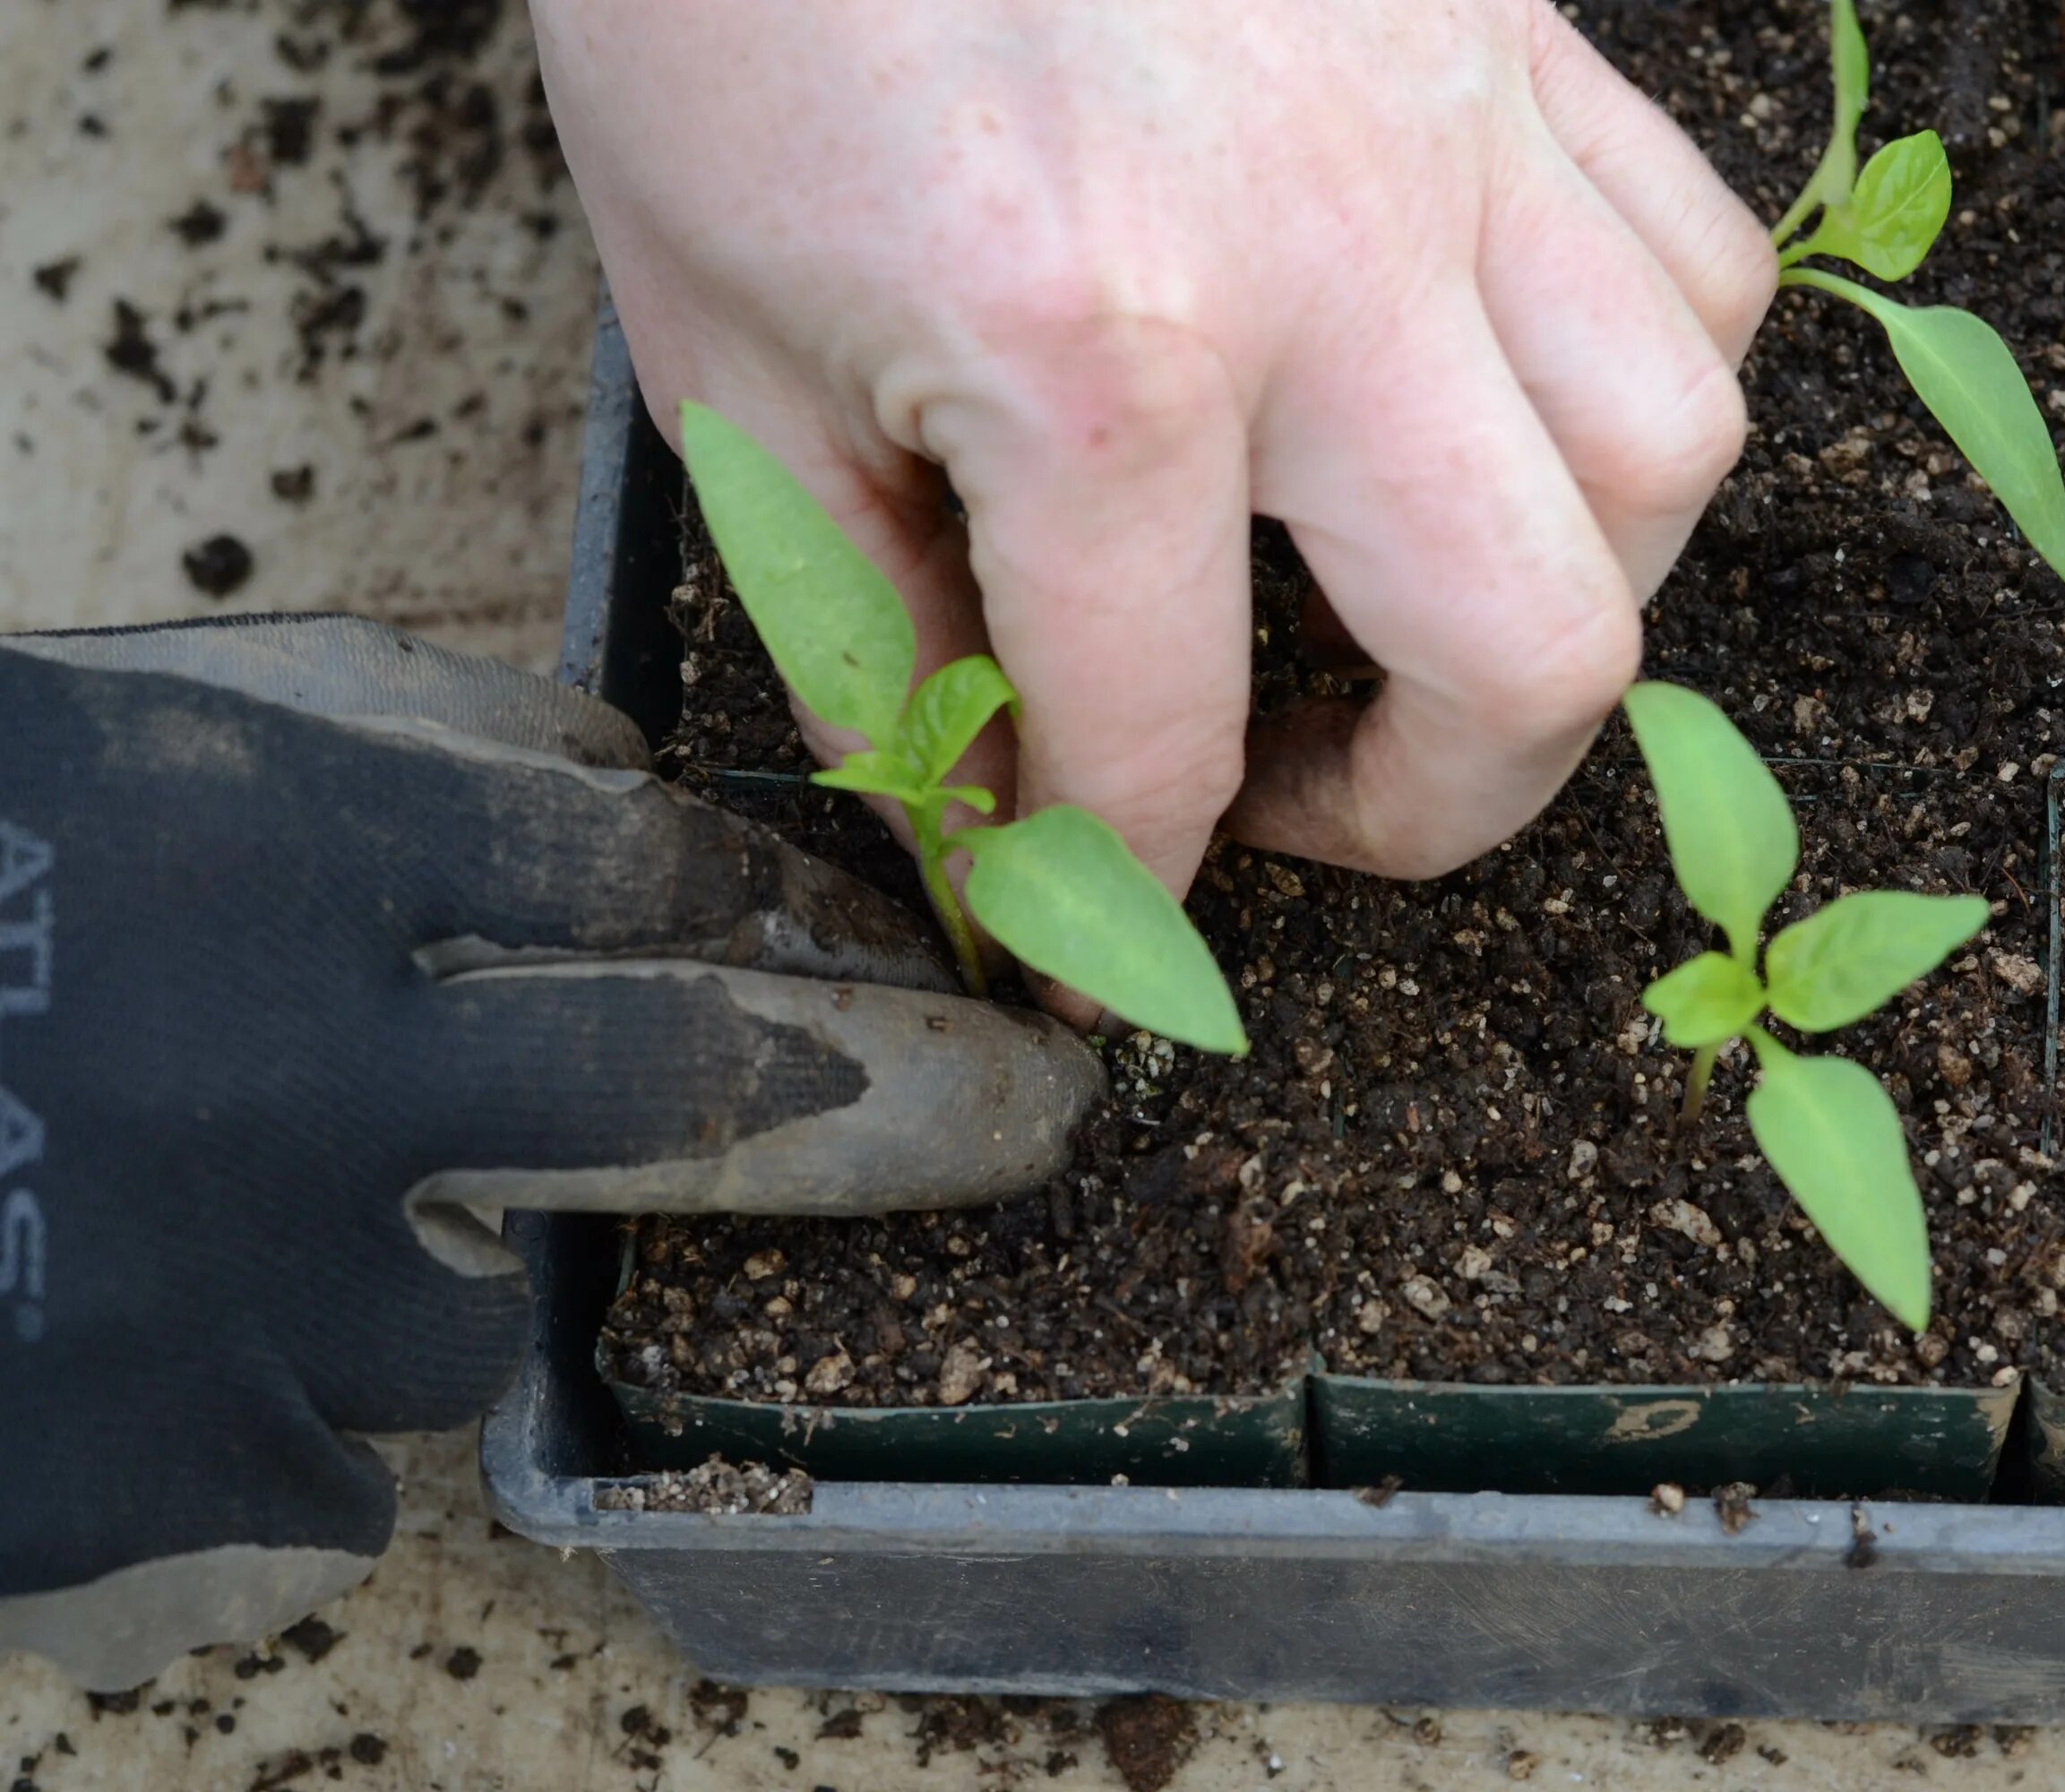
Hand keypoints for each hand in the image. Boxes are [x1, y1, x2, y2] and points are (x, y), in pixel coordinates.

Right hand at [0, 617, 1101, 1688]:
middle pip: (692, 1087)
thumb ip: (404, 754)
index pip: (652, 876)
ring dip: (413, 1263)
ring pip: (462, 1310)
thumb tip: (628, 796)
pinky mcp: (149, 1479)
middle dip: (908, 1104)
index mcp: (280, 848)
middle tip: (1040, 1119)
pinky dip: (267, 1407)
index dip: (817, 923)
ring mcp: (229, 1292)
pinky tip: (137, 1320)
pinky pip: (311, 1467)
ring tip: (232, 1201)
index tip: (944, 959)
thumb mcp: (152, 742)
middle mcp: (296, 1068)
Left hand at [531, 0, 1774, 899]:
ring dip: (1574, 594)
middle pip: (1537, 649)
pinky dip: (1637, 379)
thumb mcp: (725, 345)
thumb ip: (870, 614)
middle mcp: (1321, 255)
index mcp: (1088, 355)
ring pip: (1669, 453)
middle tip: (1317, 807)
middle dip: (1437, 812)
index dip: (1119, 901)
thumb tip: (976, 811)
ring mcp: (1449, 125)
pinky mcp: (1510, 24)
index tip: (1091, 945)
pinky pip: (1696, 250)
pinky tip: (1508, 406)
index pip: (1162, 738)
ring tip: (1430, 611)